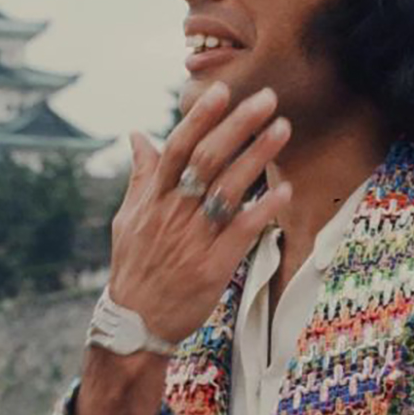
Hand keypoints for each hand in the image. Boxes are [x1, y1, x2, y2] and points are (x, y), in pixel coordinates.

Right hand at [108, 82, 291, 345]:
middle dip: (238, 125)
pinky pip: (242, 232)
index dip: (200, 118)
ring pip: (228, 189)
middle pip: (207, 159)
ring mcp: (193, 240)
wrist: (135, 324)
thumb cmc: (135, 267)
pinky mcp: (212, 267)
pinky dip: (264, 210)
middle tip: (267, 98)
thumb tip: (137, 134)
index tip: (222, 90)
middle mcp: (173, 214)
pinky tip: (286, 190)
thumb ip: (140, 175)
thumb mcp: (127, 218)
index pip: (176, 148)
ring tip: (283, 128)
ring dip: (258, 157)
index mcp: (153, 199)